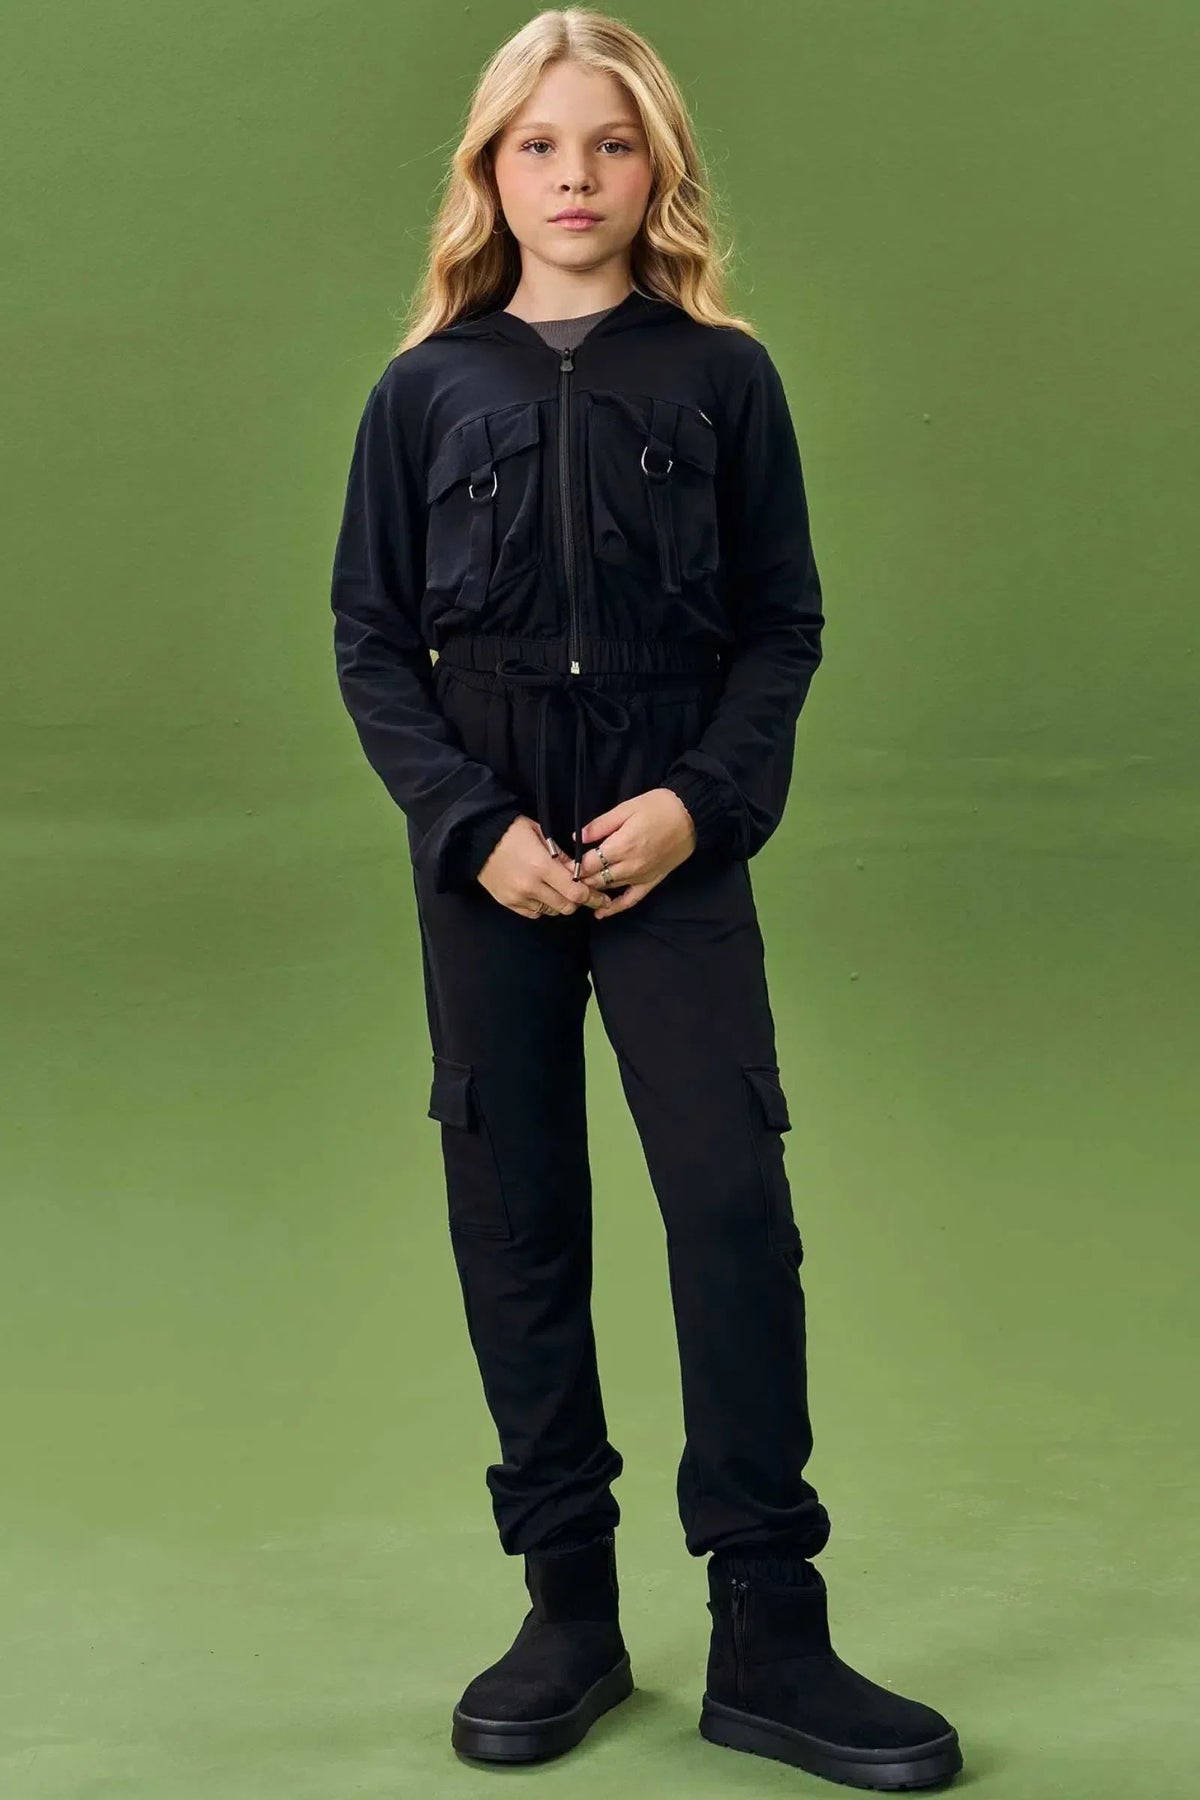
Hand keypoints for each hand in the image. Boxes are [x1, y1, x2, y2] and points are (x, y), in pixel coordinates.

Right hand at [476, 816, 602, 918]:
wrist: (476, 839)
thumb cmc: (511, 831)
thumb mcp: (540, 833)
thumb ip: (561, 855)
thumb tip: (577, 870)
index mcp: (542, 866)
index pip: (575, 892)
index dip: (592, 896)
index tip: (602, 897)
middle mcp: (531, 886)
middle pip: (566, 906)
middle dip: (578, 901)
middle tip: (580, 892)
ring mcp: (518, 897)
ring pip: (552, 911)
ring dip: (560, 903)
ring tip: (558, 889)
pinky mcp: (508, 903)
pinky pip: (534, 913)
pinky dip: (543, 906)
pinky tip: (542, 894)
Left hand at [547, 788, 696, 917]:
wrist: (691, 816)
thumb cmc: (658, 807)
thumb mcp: (626, 808)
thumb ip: (600, 825)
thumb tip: (577, 837)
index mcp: (622, 845)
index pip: (588, 864)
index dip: (571, 866)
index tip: (560, 865)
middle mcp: (630, 865)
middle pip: (596, 879)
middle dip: (578, 880)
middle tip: (564, 878)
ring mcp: (641, 876)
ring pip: (609, 889)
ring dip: (592, 891)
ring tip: (576, 890)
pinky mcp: (652, 881)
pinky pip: (631, 899)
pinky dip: (615, 908)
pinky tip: (601, 913)